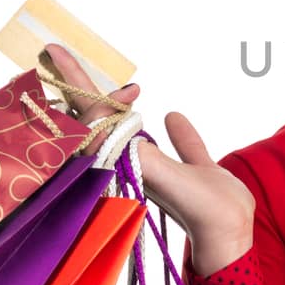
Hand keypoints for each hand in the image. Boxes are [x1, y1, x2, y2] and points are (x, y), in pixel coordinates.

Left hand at [42, 44, 255, 270]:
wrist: (232, 234)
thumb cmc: (199, 210)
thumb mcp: (167, 178)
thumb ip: (140, 154)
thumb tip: (107, 133)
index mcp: (125, 161)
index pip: (91, 120)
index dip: (83, 91)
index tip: (73, 64)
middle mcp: (135, 161)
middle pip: (99, 116)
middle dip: (77, 86)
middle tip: (52, 50)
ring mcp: (161, 167)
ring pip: (129, 127)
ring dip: (112, 103)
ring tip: (100, 80)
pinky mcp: (190, 171)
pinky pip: (176, 143)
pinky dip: (173, 128)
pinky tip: (170, 116)